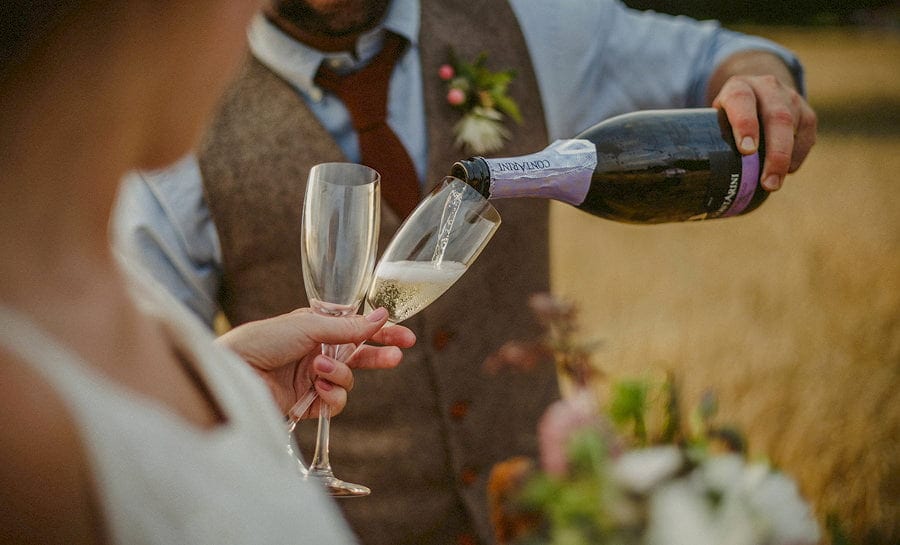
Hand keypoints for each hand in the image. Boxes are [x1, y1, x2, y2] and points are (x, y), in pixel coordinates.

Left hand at [215, 307, 415, 417]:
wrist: (235, 371)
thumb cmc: (263, 340)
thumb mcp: (309, 326)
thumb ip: (348, 327)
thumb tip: (382, 315)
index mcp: (317, 329)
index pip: (357, 330)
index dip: (382, 333)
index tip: (405, 337)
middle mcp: (317, 353)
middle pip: (359, 357)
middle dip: (378, 357)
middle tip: (396, 357)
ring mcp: (313, 379)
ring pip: (348, 381)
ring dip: (340, 374)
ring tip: (319, 369)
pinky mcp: (307, 404)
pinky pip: (335, 402)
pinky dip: (332, 395)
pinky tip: (317, 387)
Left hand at [707, 51, 816, 191]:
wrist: (758, 90)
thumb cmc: (729, 115)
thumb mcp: (716, 117)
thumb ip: (709, 136)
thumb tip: (696, 176)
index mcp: (738, 87)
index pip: (741, 100)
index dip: (745, 124)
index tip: (746, 150)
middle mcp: (767, 88)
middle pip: (777, 117)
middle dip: (775, 152)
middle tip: (768, 182)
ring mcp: (790, 98)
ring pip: (794, 127)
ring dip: (786, 159)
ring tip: (774, 184)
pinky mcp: (806, 113)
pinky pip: (807, 137)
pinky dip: (797, 156)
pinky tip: (787, 170)